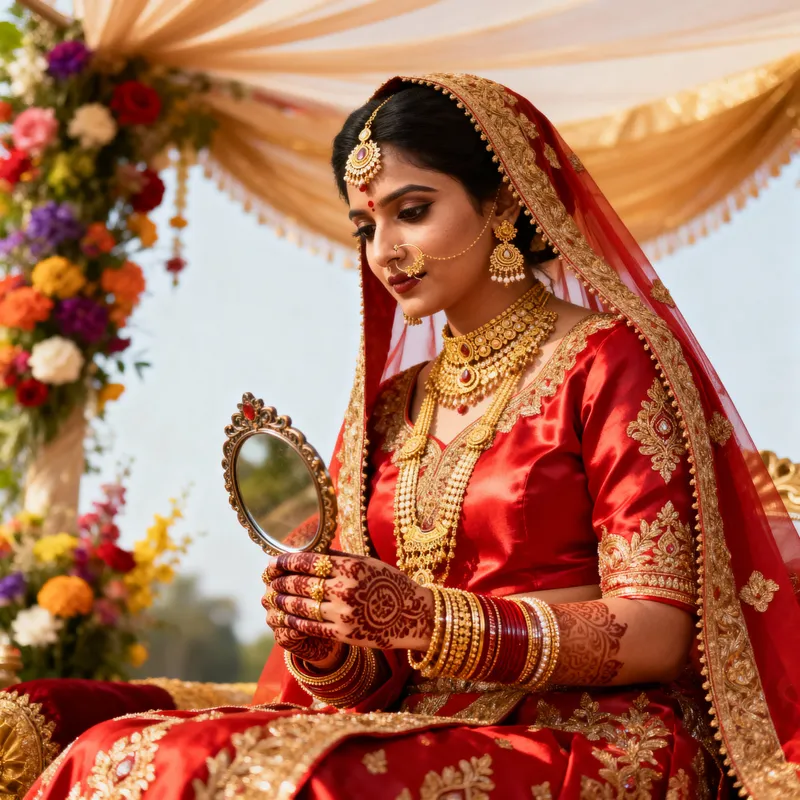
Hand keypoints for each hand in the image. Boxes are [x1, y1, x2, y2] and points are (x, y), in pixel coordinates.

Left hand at [263, 551, 433, 651]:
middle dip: (280, 581)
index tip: (274, 561)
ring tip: (271, 597)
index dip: (287, 562)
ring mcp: (344, 613)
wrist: (414, 615)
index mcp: (351, 567)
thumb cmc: (390, 584)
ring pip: (302, 606)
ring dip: (282, 601)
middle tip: (267, 579)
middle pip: (301, 584)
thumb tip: (308, 551)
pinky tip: (284, 616)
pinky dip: (294, 621)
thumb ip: (339, 559)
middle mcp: (346, 589)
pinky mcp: (344, 634)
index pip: (309, 562)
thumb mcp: (368, 564)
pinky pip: (311, 627)